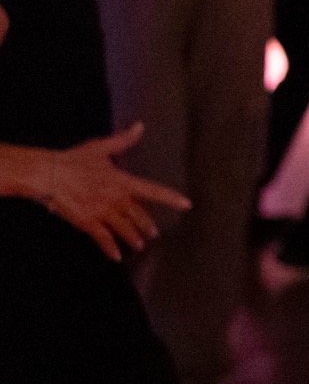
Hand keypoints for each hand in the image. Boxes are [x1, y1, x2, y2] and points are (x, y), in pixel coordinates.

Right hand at [25, 125, 189, 261]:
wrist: (47, 174)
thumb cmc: (73, 160)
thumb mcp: (100, 148)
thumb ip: (123, 140)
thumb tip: (140, 126)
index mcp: (122, 181)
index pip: (152, 190)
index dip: (170, 197)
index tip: (186, 204)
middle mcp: (115, 198)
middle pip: (138, 214)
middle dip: (147, 225)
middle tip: (153, 233)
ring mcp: (101, 211)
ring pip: (124, 228)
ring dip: (133, 237)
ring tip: (139, 245)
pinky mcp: (87, 222)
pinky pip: (102, 238)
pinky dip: (110, 248)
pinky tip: (116, 256)